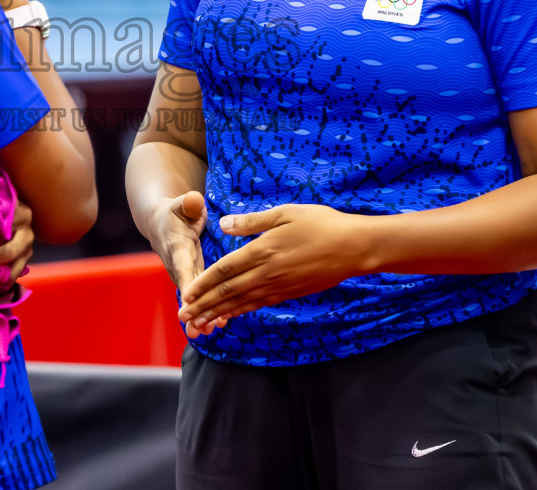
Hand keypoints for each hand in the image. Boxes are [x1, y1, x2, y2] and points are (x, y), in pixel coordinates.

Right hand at [148, 191, 214, 334]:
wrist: (162, 223)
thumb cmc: (177, 211)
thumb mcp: (182, 203)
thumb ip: (188, 203)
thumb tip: (193, 200)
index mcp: (177, 246)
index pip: (182, 266)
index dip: (186, 282)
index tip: (189, 300)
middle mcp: (178, 264)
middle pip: (186, 289)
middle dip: (193, 309)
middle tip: (198, 329)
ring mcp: (184, 273)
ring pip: (193, 297)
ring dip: (200, 315)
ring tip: (209, 332)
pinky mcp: (192, 278)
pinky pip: (199, 296)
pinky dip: (207, 310)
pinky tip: (218, 324)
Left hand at [177, 204, 367, 331]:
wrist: (353, 249)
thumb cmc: (321, 224)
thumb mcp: (285, 213)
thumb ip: (251, 221)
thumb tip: (223, 223)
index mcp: (262, 251)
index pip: (224, 270)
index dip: (203, 283)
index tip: (185, 294)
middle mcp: (267, 273)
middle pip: (228, 292)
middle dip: (203, 305)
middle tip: (183, 317)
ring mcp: (279, 287)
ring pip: (241, 303)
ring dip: (217, 313)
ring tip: (199, 323)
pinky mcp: (289, 293)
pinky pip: (259, 305)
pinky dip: (241, 312)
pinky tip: (230, 316)